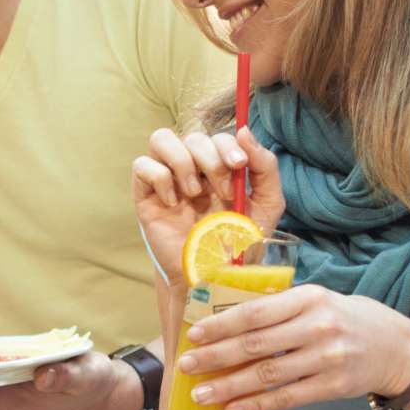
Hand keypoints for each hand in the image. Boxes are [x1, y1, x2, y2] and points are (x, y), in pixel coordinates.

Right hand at [133, 127, 283, 286]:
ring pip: (161, 138)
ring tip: (194, 194)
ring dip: (182, 161)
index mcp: (218, 168)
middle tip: (223, 191)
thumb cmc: (240, 244)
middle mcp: (192, 170)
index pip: (216, 136)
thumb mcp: (267, 205)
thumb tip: (243, 131)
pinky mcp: (146, 197)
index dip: (226, 144)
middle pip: (192, 136)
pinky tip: (173, 204)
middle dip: (210, 159)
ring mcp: (167, 181)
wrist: (215, 279)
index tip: (239, 166)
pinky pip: (142, 165)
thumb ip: (265, 167)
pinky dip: (159, 178)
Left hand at [176, 286, 409, 409]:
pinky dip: (255, 406)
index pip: (256, 311)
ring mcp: (327, 358)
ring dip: (229, 387)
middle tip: (186, 366)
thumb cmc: (347, 319)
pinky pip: (286, 399)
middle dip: (215, 356)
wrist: (398, 348)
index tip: (193, 334)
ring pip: (267, 375)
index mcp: (309, 297)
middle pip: (256, 344)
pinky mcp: (333, 386)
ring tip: (200, 395)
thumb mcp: (318, 300)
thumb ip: (280, 307)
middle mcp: (318, 326)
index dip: (221, 323)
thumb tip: (225, 317)